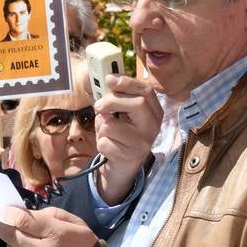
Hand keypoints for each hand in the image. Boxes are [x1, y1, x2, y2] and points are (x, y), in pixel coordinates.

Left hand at [93, 75, 162, 204]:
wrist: (121, 167)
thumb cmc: (119, 135)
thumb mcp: (117, 114)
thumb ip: (110, 98)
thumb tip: (92, 78)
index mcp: (154, 111)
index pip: (146, 91)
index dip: (127, 82)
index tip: (109, 79)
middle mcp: (154, 126)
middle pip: (138, 103)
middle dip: (112, 101)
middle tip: (99, 106)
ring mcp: (144, 143)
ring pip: (113, 125)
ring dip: (101, 128)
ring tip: (107, 134)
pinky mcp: (131, 157)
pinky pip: (106, 143)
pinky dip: (101, 144)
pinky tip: (109, 148)